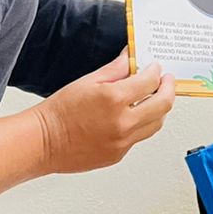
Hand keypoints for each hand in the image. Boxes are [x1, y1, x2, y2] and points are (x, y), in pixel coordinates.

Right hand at [34, 52, 174, 173]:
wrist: (43, 141)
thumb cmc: (59, 112)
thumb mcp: (88, 81)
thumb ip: (115, 69)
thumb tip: (130, 58)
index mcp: (114, 99)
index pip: (150, 81)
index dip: (156, 71)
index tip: (155, 67)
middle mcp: (123, 122)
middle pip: (163, 104)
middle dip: (168, 88)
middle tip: (166, 81)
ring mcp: (123, 142)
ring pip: (156, 124)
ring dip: (159, 108)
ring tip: (154, 98)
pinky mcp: (119, 155)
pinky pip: (139, 137)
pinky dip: (142, 124)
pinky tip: (134, 116)